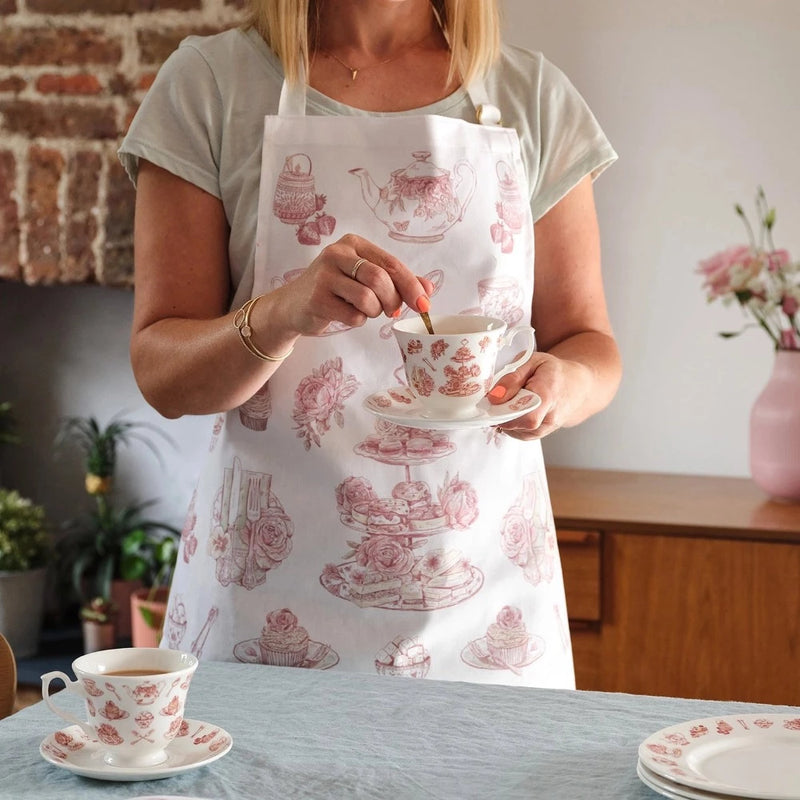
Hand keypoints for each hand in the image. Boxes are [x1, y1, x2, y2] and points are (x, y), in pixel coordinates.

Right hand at [271, 233, 433, 336]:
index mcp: (353, 244)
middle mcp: (337, 254)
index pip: (391, 263)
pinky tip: (346, 314)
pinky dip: (358, 320)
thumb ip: (396, 281)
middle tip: (390, 310)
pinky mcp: (316, 298)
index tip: (424, 304)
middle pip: (380, 279)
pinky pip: (353, 315)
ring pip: (367, 298)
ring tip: (365, 310)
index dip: (411, 285)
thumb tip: (428, 289)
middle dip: (392, 300)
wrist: (294, 304)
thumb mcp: (365, 279)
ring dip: (374, 311)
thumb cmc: (335, 289)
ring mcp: (324, 275)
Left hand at [488, 352, 588, 440]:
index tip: (492, 400)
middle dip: (500, 412)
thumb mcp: (532, 361)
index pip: (525, 414)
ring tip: (511, 400)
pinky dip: (509, 421)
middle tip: (498, 399)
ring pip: (513, 430)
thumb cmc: (553, 372)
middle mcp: (549, 417)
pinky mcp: (538, 434)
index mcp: (548, 394)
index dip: (504, 410)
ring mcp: (545, 429)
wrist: (575, 387)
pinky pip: (516, 432)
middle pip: (517, 424)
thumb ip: (512, 377)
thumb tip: (493, 397)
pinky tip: (514, 408)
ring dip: (504, 416)